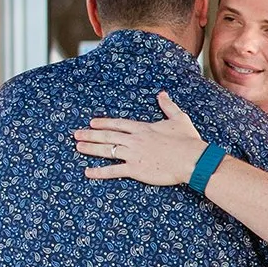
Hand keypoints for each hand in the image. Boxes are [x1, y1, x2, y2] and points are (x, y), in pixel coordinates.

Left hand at [74, 91, 205, 185]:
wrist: (191, 159)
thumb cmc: (187, 140)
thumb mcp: (178, 118)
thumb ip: (167, 106)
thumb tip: (162, 94)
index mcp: (142, 128)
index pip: (118, 124)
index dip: (103, 123)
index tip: (92, 123)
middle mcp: (134, 139)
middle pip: (107, 136)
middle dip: (90, 135)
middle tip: (76, 134)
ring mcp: (133, 154)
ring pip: (106, 150)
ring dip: (91, 148)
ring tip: (78, 147)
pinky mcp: (135, 169)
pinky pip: (113, 170)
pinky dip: (99, 172)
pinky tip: (88, 172)